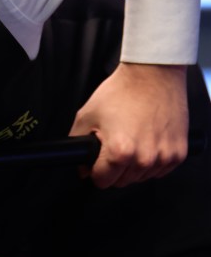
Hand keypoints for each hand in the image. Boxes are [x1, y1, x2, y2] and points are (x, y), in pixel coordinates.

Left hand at [69, 62, 188, 187]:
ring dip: (133, 166)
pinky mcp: (179, 153)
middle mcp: (144, 158)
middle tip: (113, 145)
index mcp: (120, 152)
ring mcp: (164, 157)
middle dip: (113, 168)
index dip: (94, 171)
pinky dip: (152, 161)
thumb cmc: (122, 91)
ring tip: (131, 139)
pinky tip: (146, 141)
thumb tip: (81, 165)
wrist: (153, 75)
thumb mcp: (87, 115)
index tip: (95, 163)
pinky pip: (160, 169)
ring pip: (141, 177)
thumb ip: (77, 142)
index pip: (102, 182)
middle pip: (121, 181)